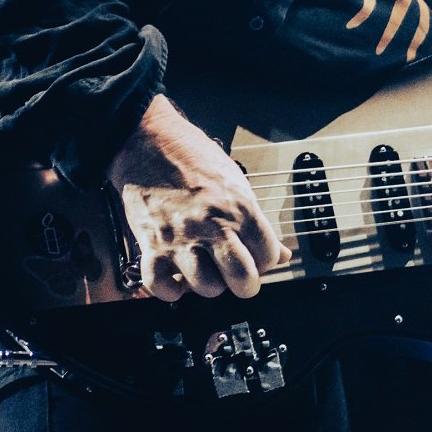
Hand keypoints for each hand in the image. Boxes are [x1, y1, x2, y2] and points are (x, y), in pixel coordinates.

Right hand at [107, 95, 289, 300]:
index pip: (268, 256)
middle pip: (241, 278)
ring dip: (209, 286)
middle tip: (239, 278)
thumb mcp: (237, 183)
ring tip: (207, 272)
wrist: (148, 141)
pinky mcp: (152, 244)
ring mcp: (181, 237)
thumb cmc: (193, 158)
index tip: (258, 259)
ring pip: (206, 287)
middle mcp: (212, 225)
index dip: (266, 262)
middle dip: (245, 285)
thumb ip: (258, 222)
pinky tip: (177, 281)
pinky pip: (160, 284)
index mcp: (240, 209)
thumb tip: (282, 253)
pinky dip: (169, 290)